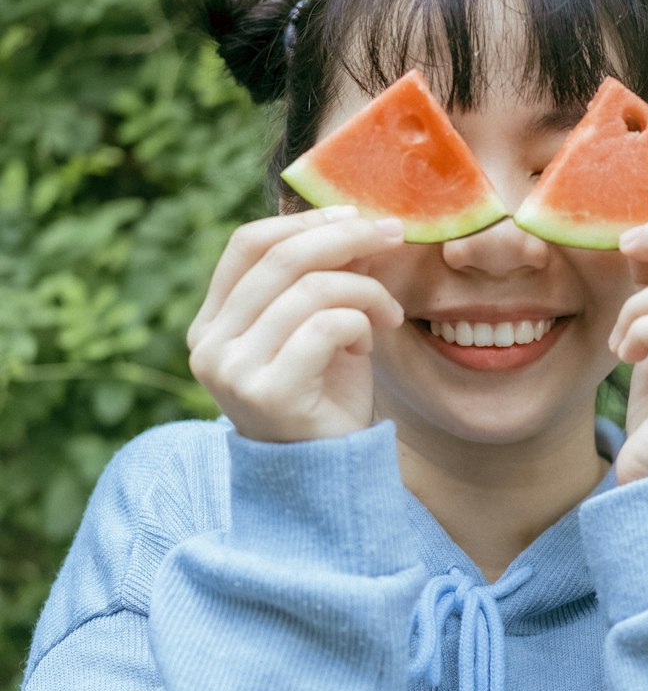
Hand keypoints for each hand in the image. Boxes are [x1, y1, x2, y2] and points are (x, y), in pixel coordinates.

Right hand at [187, 206, 405, 442]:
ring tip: (388, 314)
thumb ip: (321, 278)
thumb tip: (351, 217)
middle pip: (282, 258)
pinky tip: (370, 345)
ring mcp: (233, 372)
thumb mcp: (318, 327)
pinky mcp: (270, 394)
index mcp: (211, 323)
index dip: (305, 222)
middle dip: (348, 238)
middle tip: (394, 236)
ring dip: (366, 291)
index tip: (356, 215)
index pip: (247, 244)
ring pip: (311, 290)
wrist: (329, 475)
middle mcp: (210, 346)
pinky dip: (361, 324)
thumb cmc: (325, 398)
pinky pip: (326, 326)